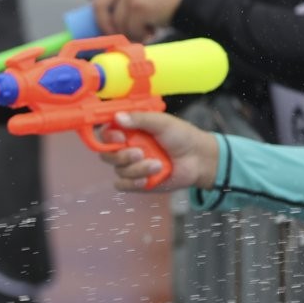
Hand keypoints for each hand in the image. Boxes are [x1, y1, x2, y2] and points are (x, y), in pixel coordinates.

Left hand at [80, 0, 188, 40]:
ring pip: (114, 22)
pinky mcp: (139, 5)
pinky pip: (128, 29)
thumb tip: (97, 20)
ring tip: (142, 30)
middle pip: (98, 7)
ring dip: (127, 33)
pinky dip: (138, 36)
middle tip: (118, 33)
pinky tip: (149, 31)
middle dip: (105, 25)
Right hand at [99, 111, 218, 191]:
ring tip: (158, 165)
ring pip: (118, 170)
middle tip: (140, 153)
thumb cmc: (181, 136)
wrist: (198, 159)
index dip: (107, 137)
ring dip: (138, 169)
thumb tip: (117, 117)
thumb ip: (140, 119)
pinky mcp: (135, 182)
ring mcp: (130, 166)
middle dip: (122, 156)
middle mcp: (126, 148)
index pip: (105, 134)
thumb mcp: (162, 123)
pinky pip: (122, 185)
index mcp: (129, 131)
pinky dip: (133, 183)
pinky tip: (146, 180)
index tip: (119, 137)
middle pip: (106, 155)